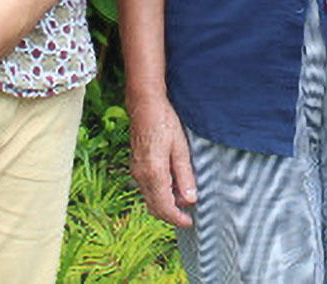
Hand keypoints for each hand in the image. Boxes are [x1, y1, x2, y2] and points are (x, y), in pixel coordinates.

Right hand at [127, 94, 196, 227]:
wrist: (144, 105)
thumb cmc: (164, 121)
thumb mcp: (180, 147)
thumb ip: (185, 175)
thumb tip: (191, 199)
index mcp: (154, 173)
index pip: (165, 207)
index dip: (177, 218)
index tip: (190, 221)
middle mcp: (141, 176)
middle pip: (155, 208)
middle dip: (171, 215)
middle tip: (188, 213)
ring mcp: (136, 171)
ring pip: (149, 199)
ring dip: (164, 204)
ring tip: (182, 196)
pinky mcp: (135, 166)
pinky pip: (146, 189)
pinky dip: (158, 194)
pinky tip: (171, 185)